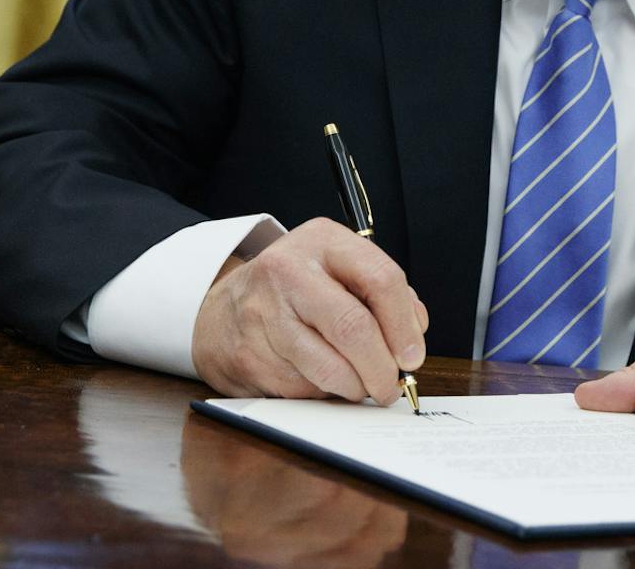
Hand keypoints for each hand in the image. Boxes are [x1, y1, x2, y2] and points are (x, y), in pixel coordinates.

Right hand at [191, 218, 427, 404]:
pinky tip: (324, 381)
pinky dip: (325, 393)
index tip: (412, 355)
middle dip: (382, 368)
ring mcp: (264, 314)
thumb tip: (412, 336)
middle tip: (391, 386)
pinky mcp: (250, 355)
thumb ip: (380, 294)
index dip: (403, 325)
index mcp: (323, 241)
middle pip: (354, 327)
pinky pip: (304, 388)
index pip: (380, 278)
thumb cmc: (296, 291)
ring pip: (330, 367)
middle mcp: (290, 271)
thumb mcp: (338, 270)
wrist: (222, 312)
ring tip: (363, 387)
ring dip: (357, 388)